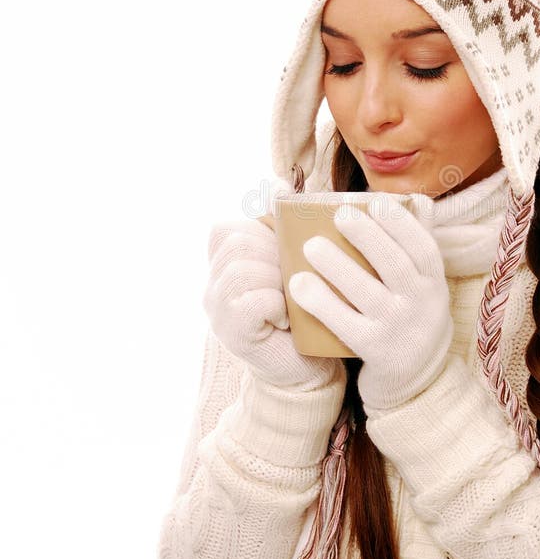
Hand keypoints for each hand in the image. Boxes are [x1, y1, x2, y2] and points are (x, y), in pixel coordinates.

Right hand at [202, 219, 344, 389]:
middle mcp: (213, 285)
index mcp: (224, 265)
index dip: (258, 229)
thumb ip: (283, 231)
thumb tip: (279, 187)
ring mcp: (217, 310)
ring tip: (292, 298)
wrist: (308, 370)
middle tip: (294, 279)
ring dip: (277, 279)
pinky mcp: (232, 332)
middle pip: (237, 242)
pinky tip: (288, 318)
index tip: (282, 247)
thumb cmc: (306, 312)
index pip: (225, 229)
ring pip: (242, 269)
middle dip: (274, 254)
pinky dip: (278, 304)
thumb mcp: (294, 266)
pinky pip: (253, 299)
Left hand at [287, 195, 453, 410]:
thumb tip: (412, 199)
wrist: (417, 379)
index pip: (422, 247)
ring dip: (338, 266)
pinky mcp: (375, 351)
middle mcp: (421, 304)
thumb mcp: (426, 284)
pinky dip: (321, 303)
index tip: (375, 204)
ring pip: (367, 292)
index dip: (401, 224)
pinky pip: (345, 324)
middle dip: (367, 236)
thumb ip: (418, 245)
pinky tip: (299, 284)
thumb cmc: (411, 314)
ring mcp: (398, 329)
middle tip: (338, 215)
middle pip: (394, 265)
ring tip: (311, 246)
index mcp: (433, 281)